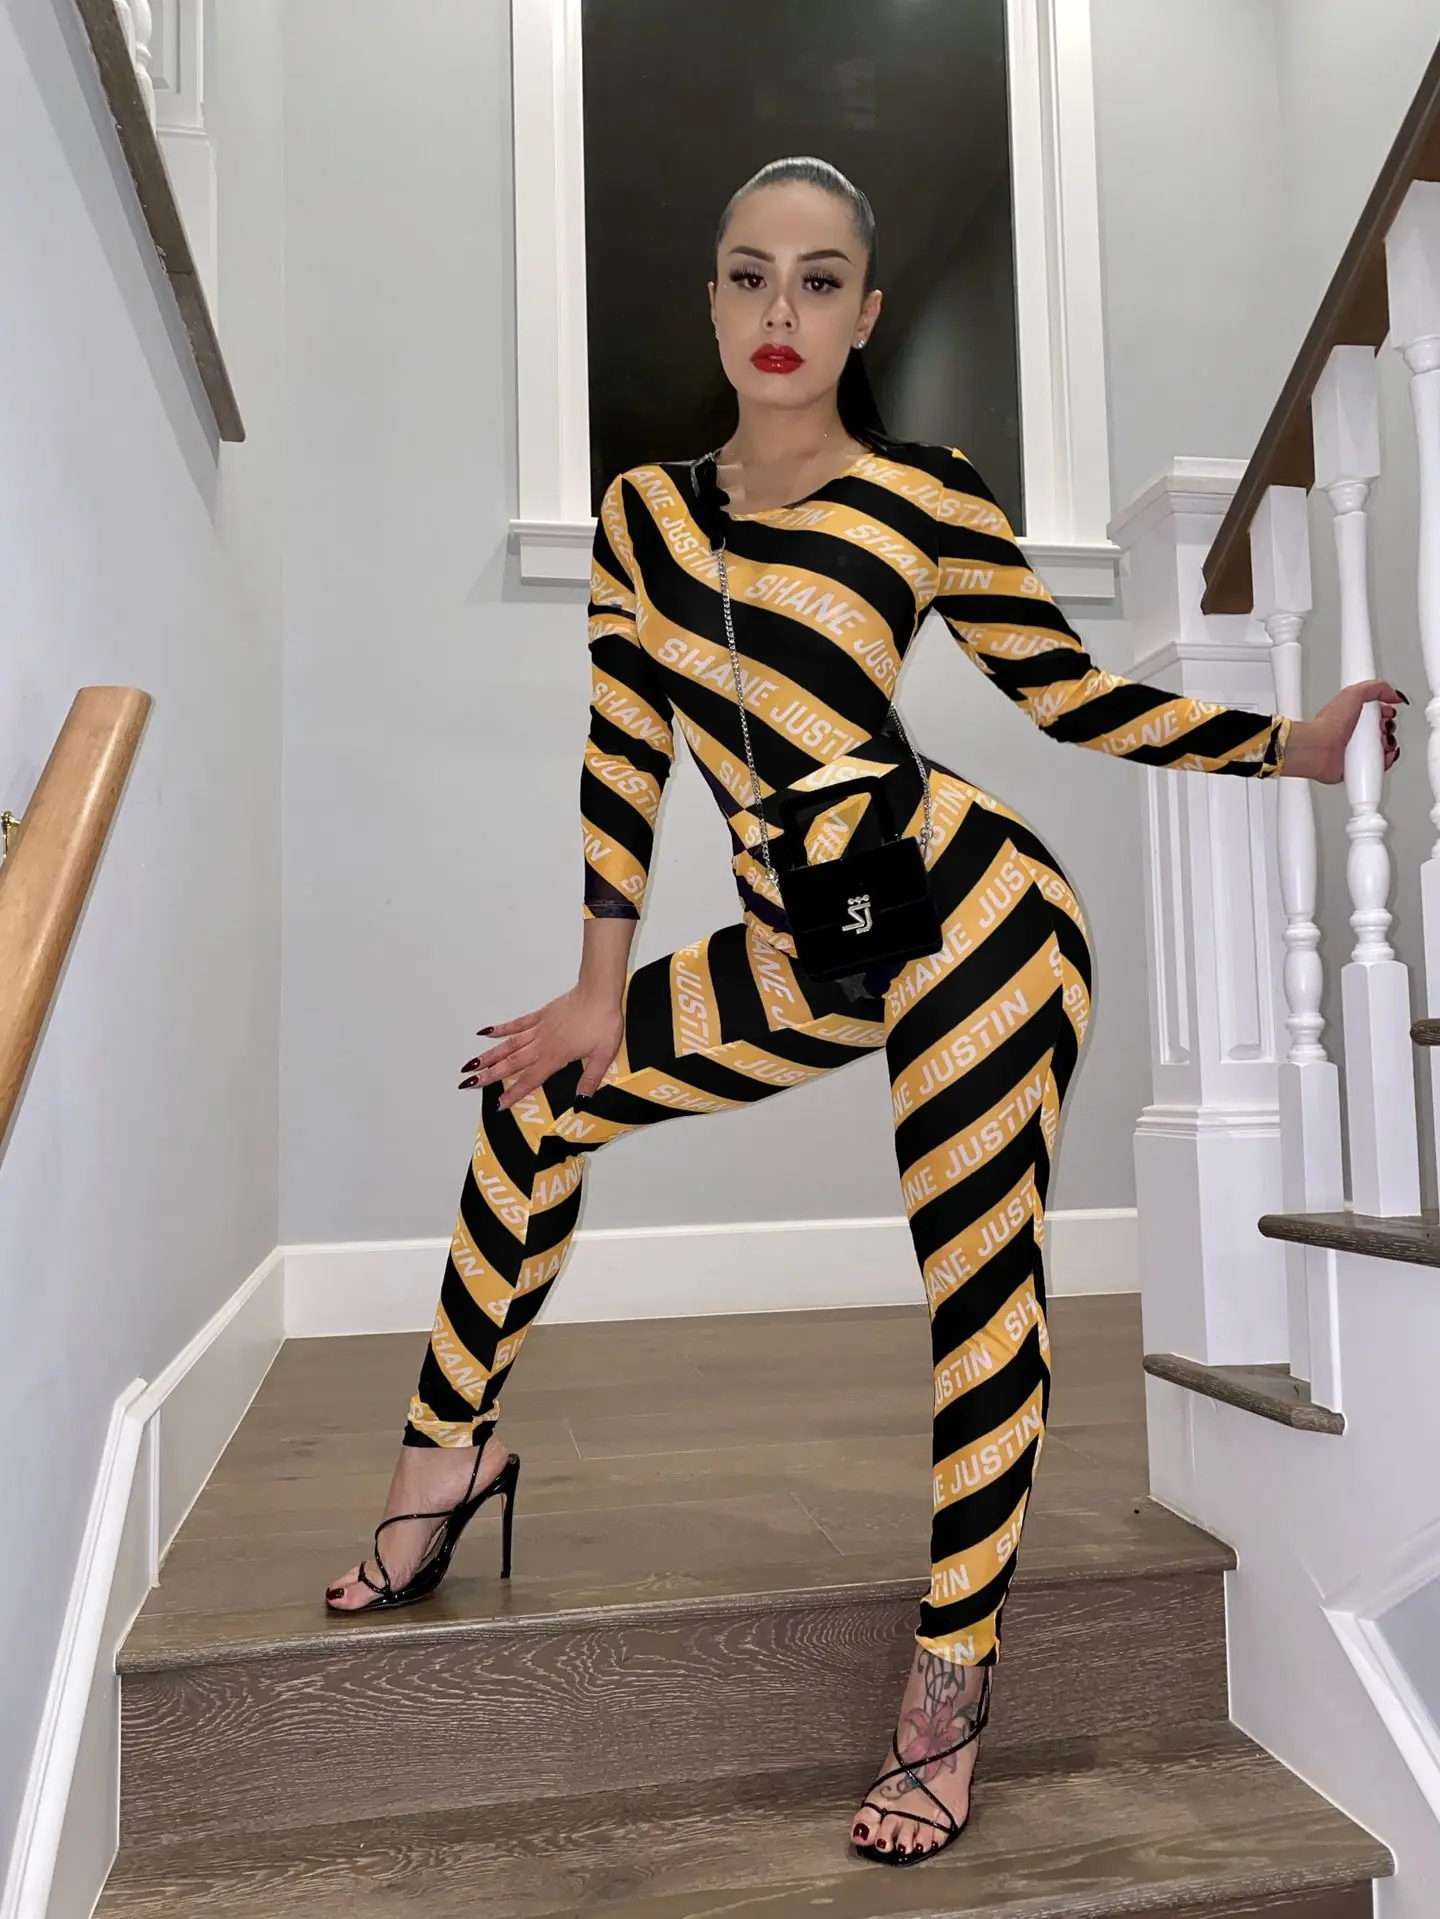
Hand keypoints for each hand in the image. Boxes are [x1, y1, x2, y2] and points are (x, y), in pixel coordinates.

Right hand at [459, 986, 623, 1110]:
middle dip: (490, 1075)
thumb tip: (580, 1102)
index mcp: (556, 1057)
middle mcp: (542, 1044)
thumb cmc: (604, 1022)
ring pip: (509, 1045)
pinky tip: (485, 1032)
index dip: (514, 1093)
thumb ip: (590, 1079)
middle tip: (468, 1084)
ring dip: (489, 1055)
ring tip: (470, 1065)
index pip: (530, 1080)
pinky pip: (517, 1024)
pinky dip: (500, 1029)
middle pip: (512, 1063)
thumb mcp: (603, 1055)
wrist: (600, 992)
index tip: (498, 1105)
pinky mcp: (541, 1014)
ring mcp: (539, 1028)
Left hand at [1281, 680, 1405, 782]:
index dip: (1387, 712)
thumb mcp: (1354, 694)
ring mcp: (1356, 750)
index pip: (1378, 712)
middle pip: (1384, 729)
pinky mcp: (1358, 766)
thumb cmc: (1329, 724)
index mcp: (1352, 714)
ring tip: (1382, 742)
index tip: (1388, 712)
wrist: (1319, 748)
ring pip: (1384, 747)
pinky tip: (1383, 755)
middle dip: (1389, 727)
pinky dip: (1385, 760)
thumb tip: (1394, 695)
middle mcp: (1354, 732)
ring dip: (1390, 744)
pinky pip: (1378, 764)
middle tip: (1383, 727)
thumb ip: (1376, 688)